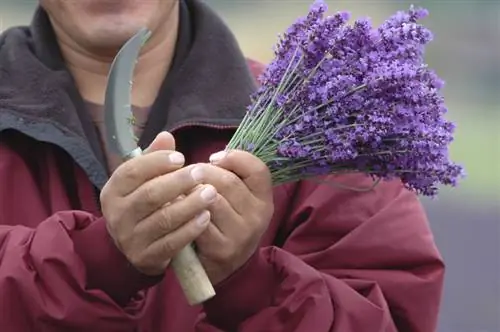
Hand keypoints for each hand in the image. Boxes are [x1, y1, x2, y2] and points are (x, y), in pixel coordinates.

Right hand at [100, 132, 217, 275]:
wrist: (133, 249)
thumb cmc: (143, 206)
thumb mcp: (142, 182)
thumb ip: (153, 159)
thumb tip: (166, 136)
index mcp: (113, 191)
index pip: (131, 172)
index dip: (156, 162)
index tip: (181, 157)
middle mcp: (117, 215)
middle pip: (150, 195)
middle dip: (178, 183)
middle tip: (202, 173)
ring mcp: (130, 239)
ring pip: (163, 220)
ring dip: (190, 205)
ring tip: (211, 193)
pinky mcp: (146, 258)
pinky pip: (171, 243)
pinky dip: (190, 229)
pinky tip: (206, 217)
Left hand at [190, 150, 273, 283]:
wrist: (224, 268)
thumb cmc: (225, 222)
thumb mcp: (236, 199)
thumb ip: (229, 171)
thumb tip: (210, 153)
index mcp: (264, 199)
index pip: (257, 169)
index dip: (234, 157)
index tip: (213, 157)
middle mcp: (258, 217)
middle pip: (227, 181)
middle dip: (201, 172)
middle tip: (187, 174)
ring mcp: (242, 234)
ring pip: (211, 199)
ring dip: (189, 191)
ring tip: (180, 191)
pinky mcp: (222, 249)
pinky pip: (198, 220)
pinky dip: (183, 211)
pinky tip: (176, 209)